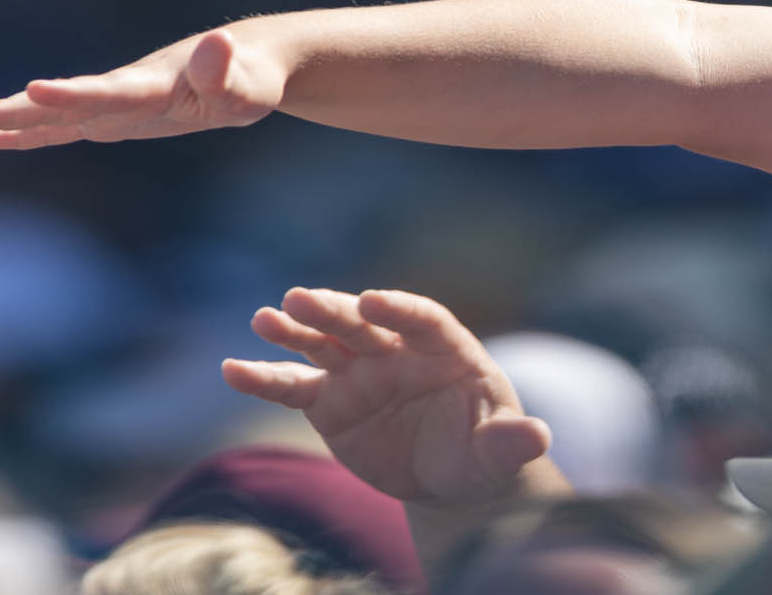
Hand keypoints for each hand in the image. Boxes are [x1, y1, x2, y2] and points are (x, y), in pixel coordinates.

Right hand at [0, 27, 284, 149]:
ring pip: (58, 114)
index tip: (34, 88)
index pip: (110, 93)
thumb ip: (224, 72)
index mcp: (154, 86)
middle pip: (68, 103)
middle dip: (21, 111)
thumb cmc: (249, 80)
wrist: (243, 63)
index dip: (74, 95)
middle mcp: (127, 91)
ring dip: (14, 119)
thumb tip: (219, 42)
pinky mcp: (117, 116)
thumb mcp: (245, 86)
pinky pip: (67, 127)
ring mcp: (117, 103)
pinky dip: (32, 133)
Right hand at [222, 287, 554, 505]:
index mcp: (447, 348)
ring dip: (295, 331)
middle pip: (364, 323)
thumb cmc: (481, 450)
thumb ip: (511, 440)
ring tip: (264, 319)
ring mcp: (361, 372)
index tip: (373, 301)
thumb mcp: (500, 450)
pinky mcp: (330, 402)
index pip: (423, 317)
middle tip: (299, 298)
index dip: (399, 308)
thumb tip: (538, 435)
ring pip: (324, 344)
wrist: (448, 473)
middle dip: (335, 311)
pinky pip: (293, 386)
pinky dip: (263, 378)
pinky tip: (232, 369)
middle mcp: (398, 350)